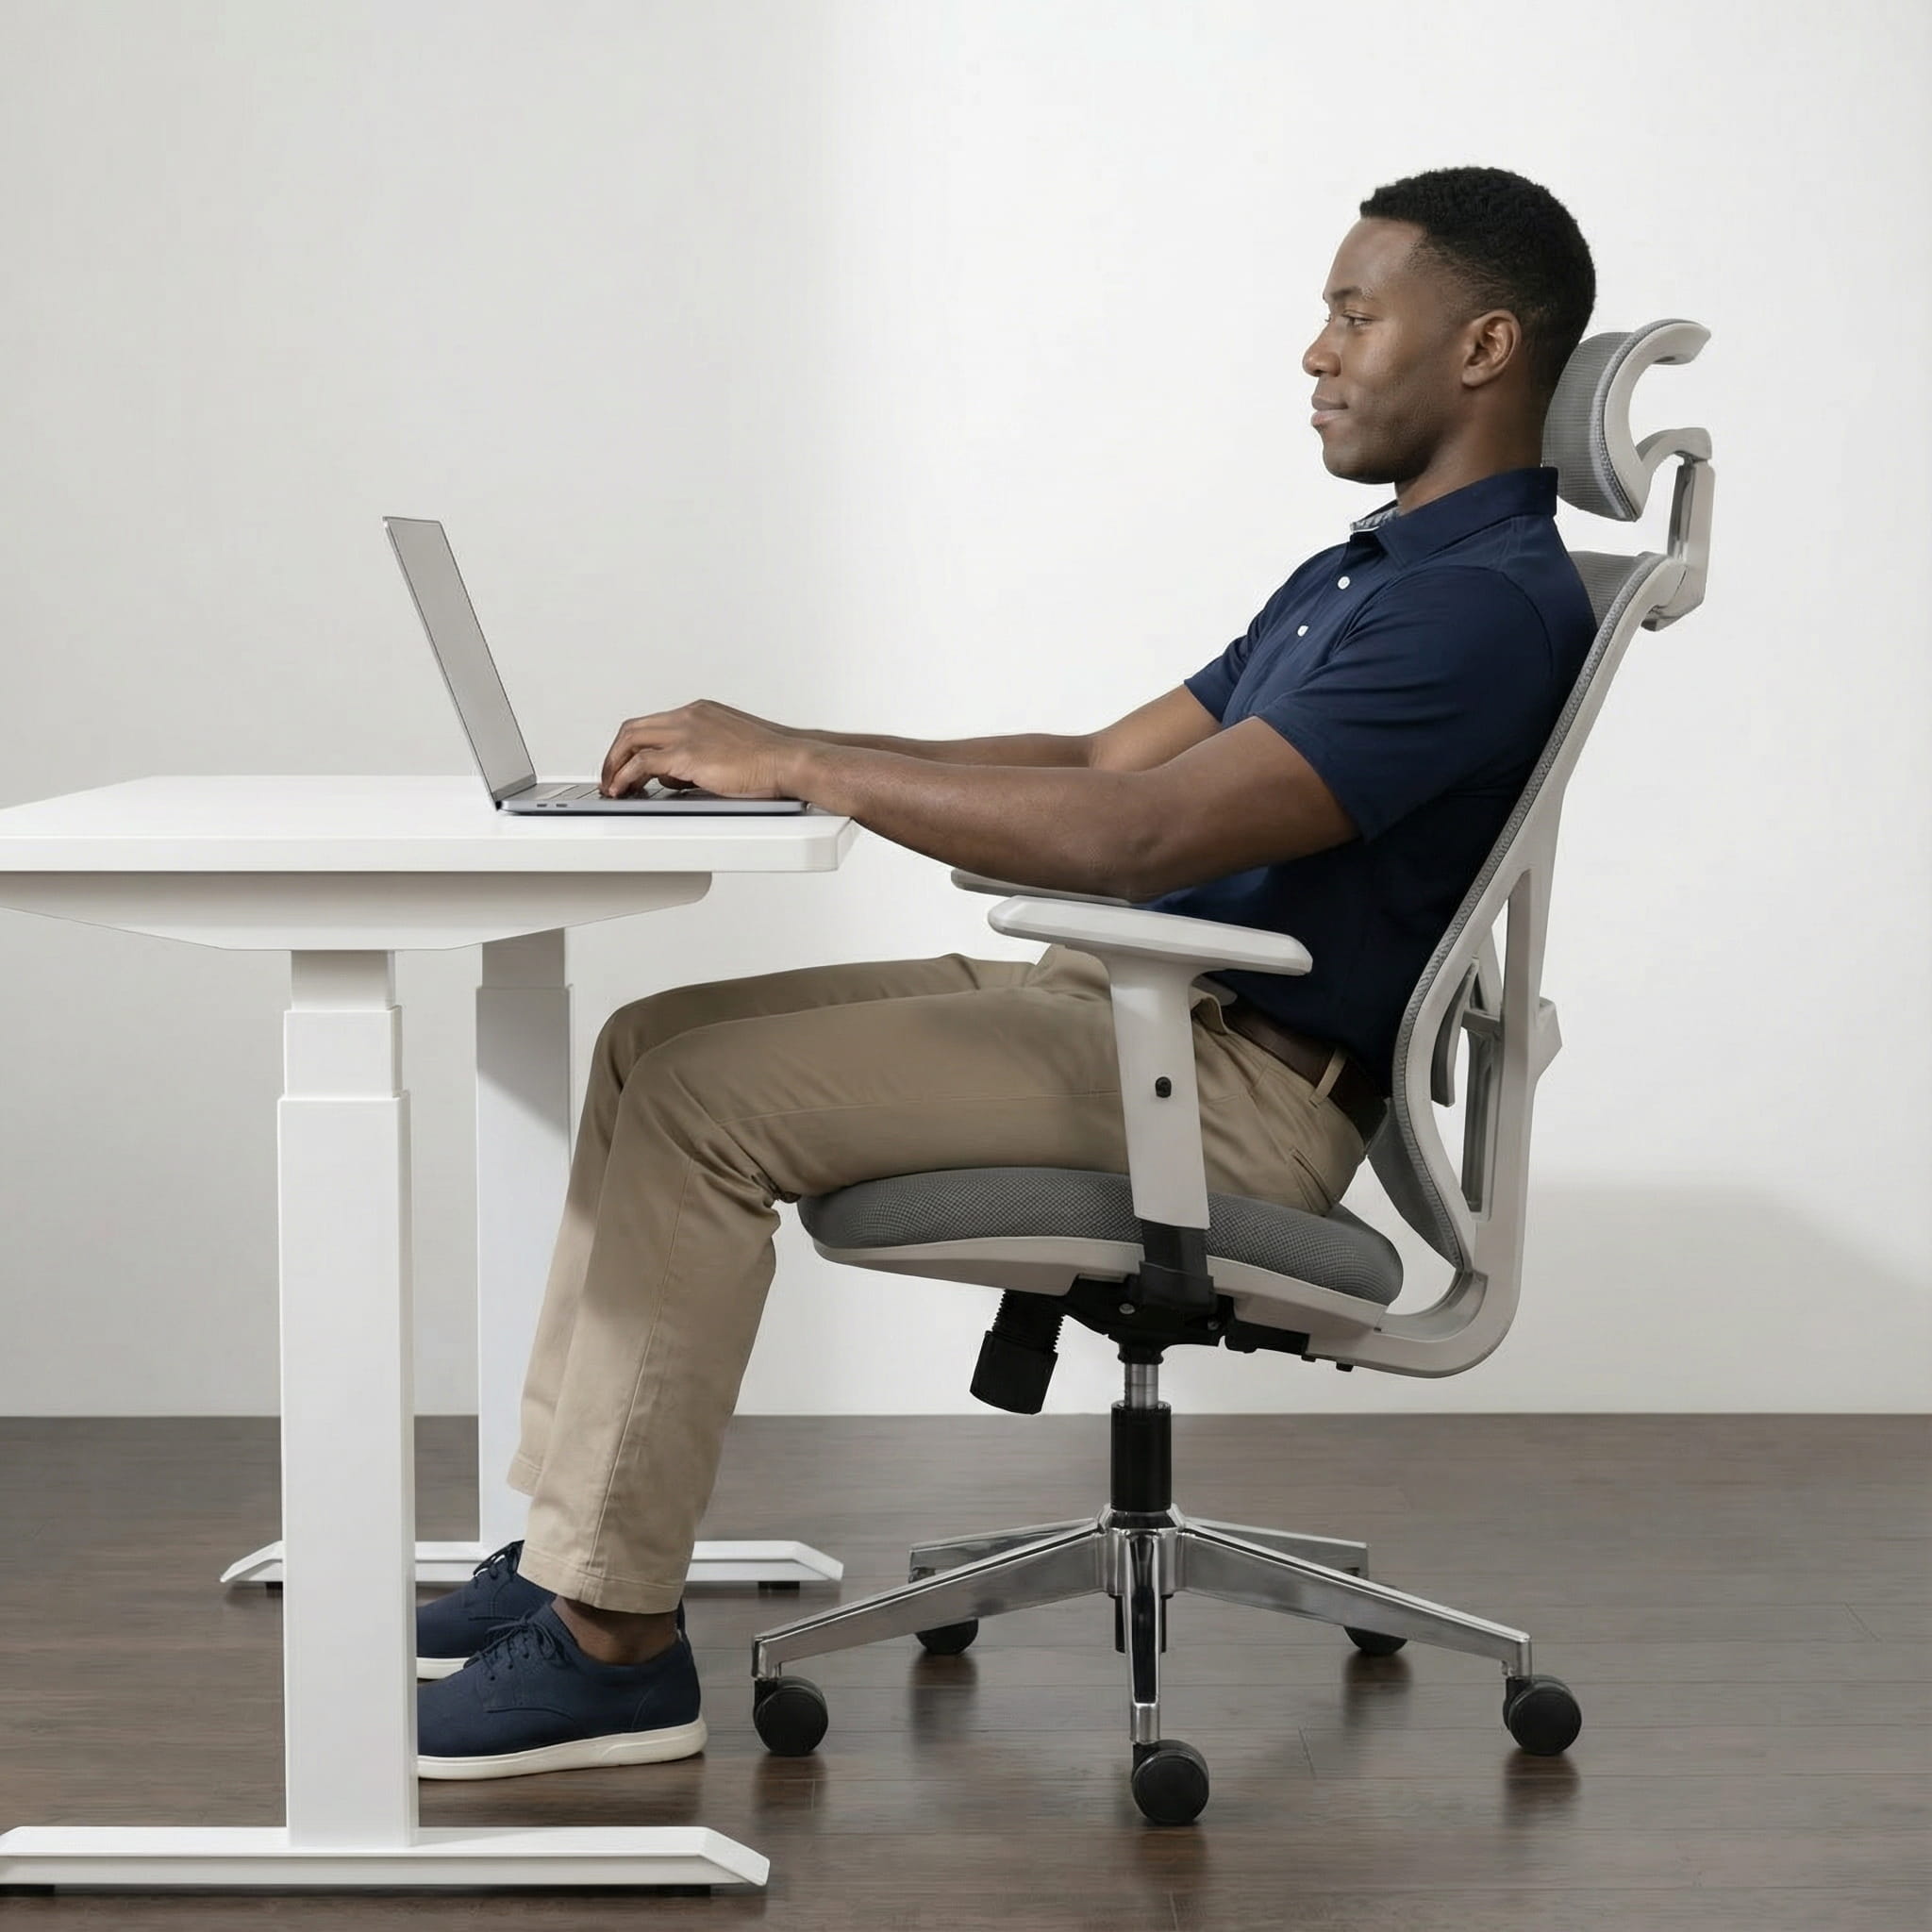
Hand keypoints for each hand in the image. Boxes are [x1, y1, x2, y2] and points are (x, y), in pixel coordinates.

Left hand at [600, 699, 802, 798]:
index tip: (627, 763)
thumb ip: (700, 757)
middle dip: (616, 754)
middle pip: (634, 728)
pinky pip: (641, 763)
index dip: (634, 745)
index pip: (654, 723)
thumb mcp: (729, 750)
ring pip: (631, 740)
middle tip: (611, 776)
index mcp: (700, 712)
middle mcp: (689, 716)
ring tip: (612, 787)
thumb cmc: (770, 760)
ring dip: (614, 765)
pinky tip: (623, 790)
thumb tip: (679, 776)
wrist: (789, 760)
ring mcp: (686, 732)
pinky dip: (625, 777)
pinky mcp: (687, 754)